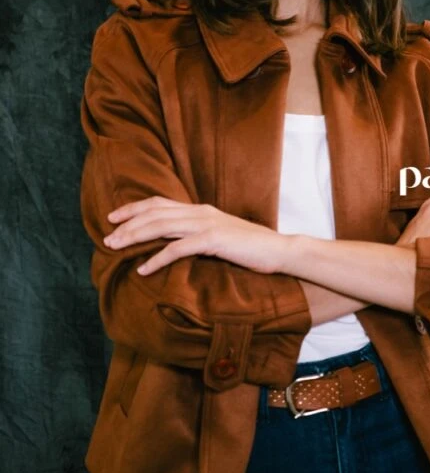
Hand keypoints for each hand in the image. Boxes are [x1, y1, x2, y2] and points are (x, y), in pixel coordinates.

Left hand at [103, 196, 290, 274]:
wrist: (280, 251)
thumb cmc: (251, 249)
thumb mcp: (220, 237)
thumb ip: (199, 235)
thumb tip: (177, 243)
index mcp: (200, 210)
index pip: (159, 203)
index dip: (134, 208)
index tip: (113, 217)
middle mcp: (200, 212)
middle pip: (154, 213)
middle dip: (127, 224)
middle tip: (106, 237)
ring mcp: (206, 225)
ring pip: (161, 226)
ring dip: (134, 236)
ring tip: (115, 248)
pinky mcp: (213, 240)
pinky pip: (178, 248)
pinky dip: (157, 258)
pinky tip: (143, 269)